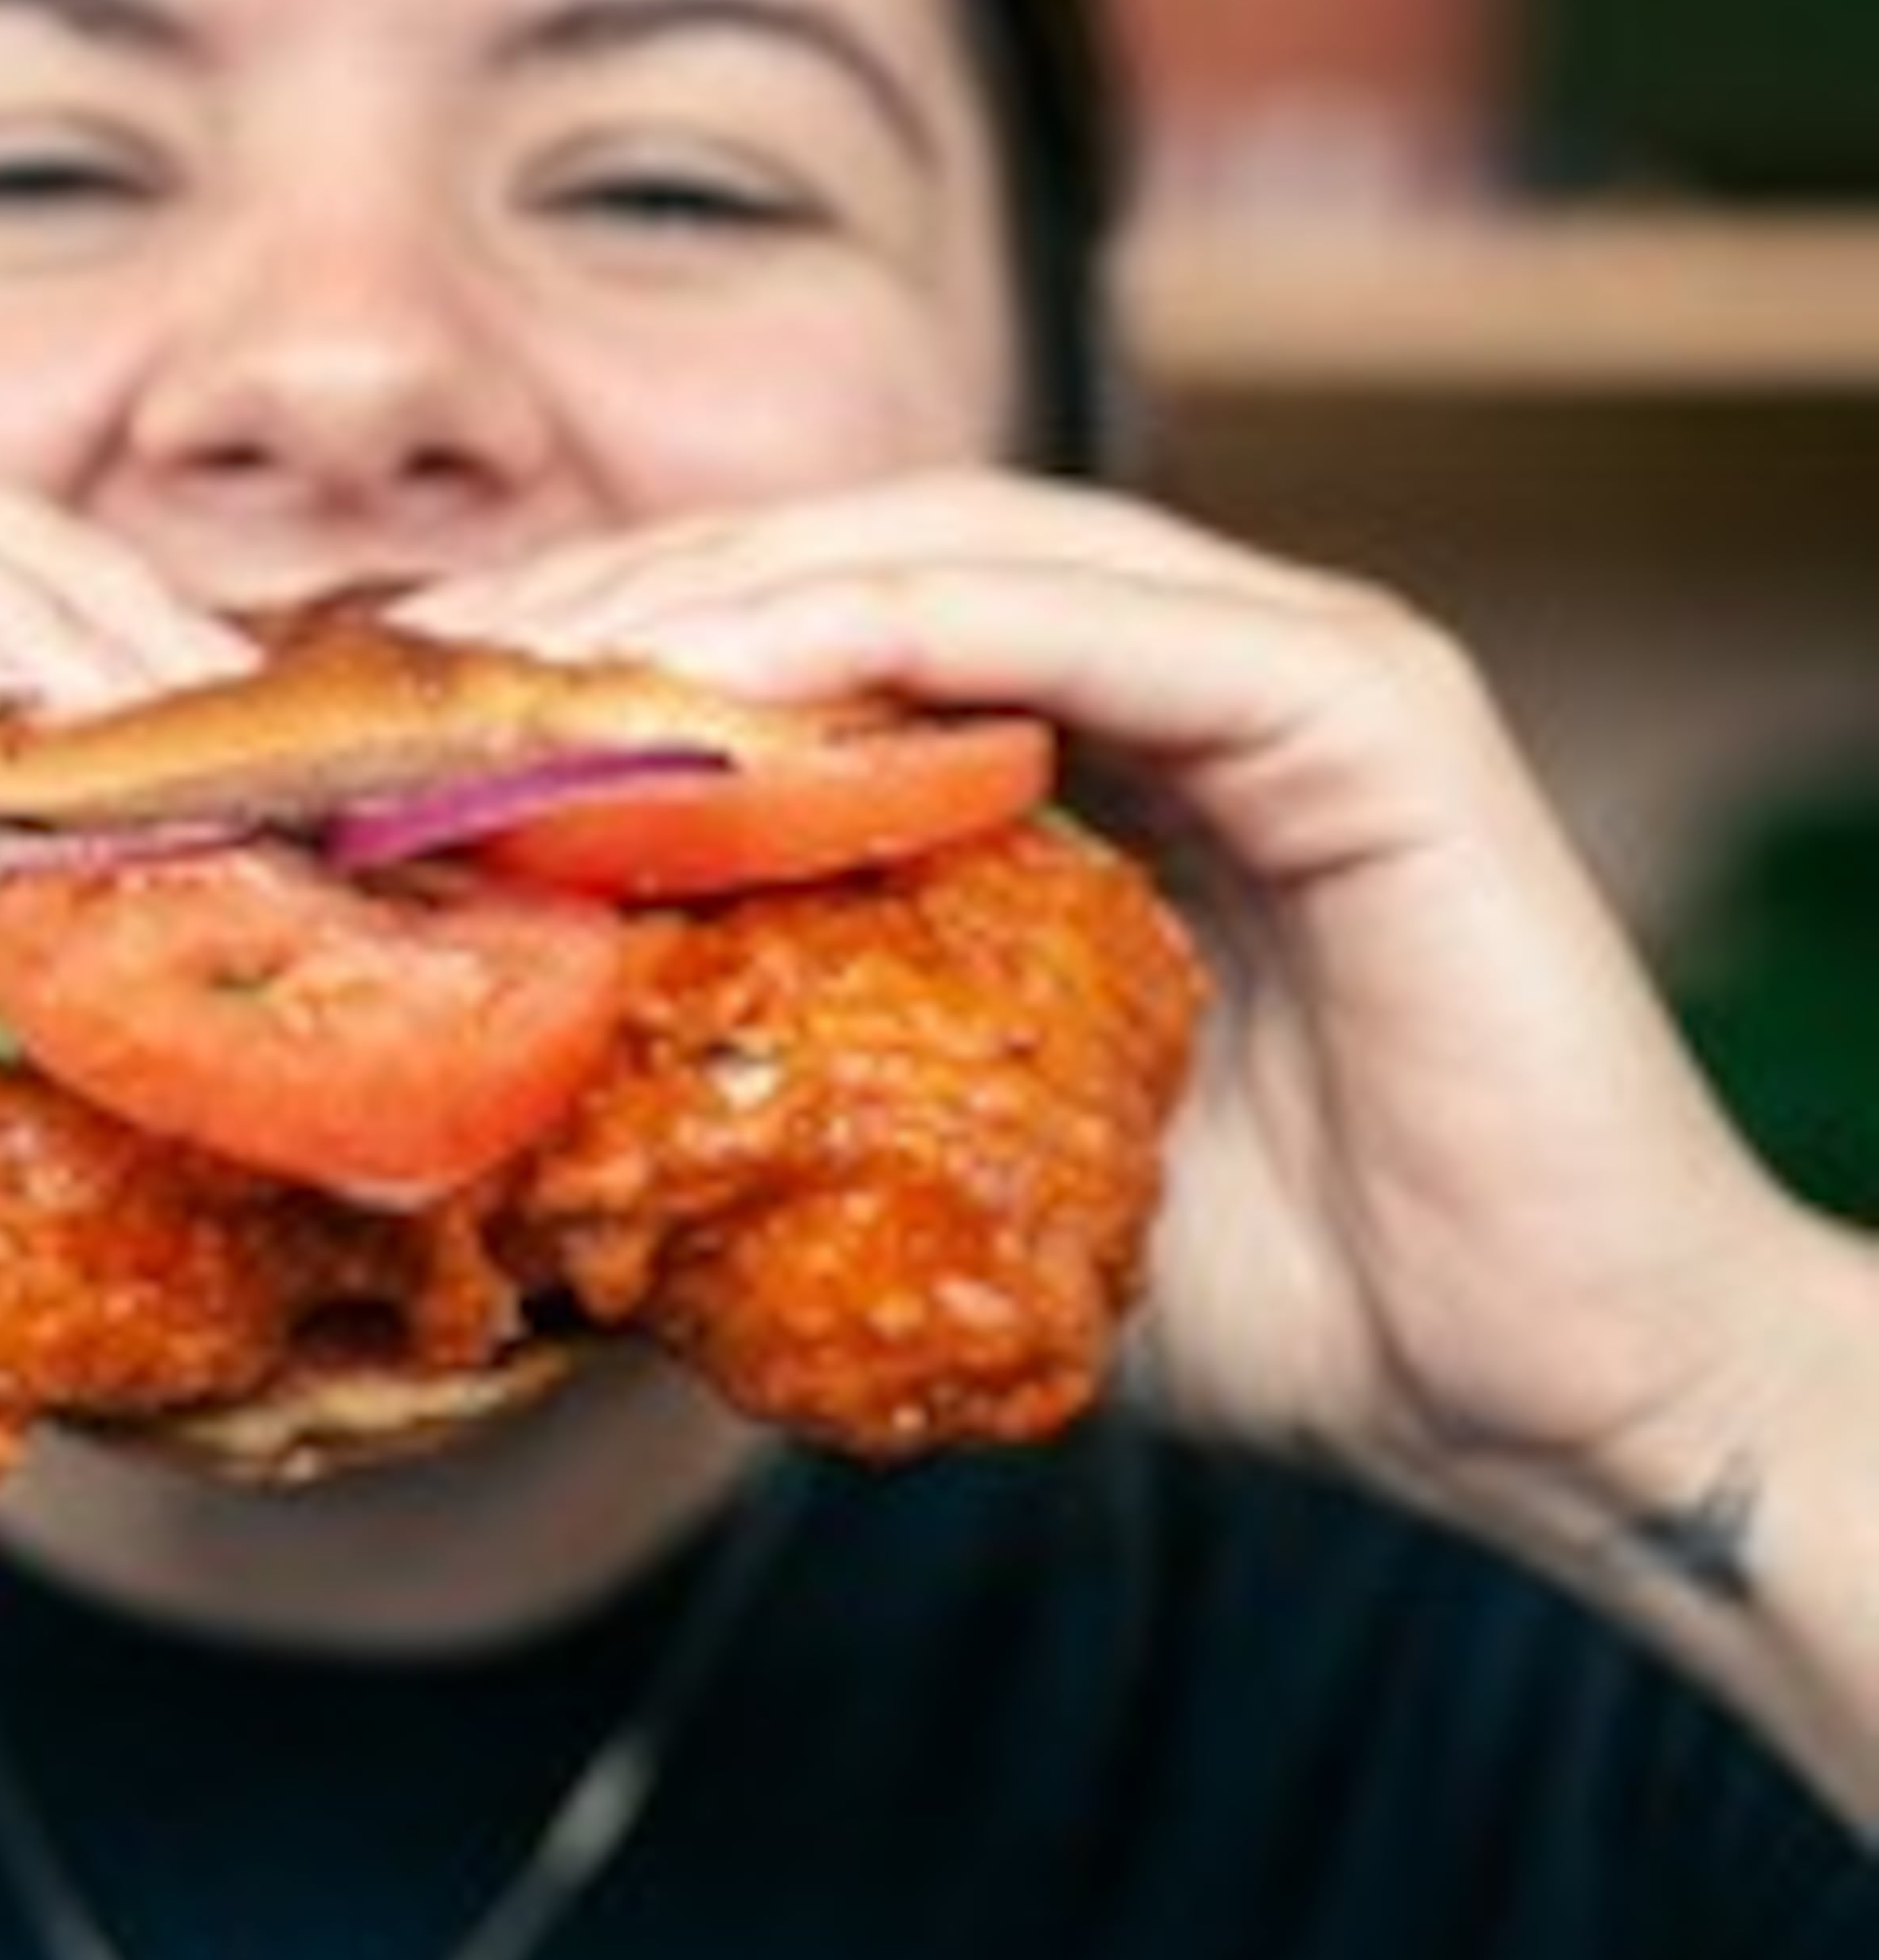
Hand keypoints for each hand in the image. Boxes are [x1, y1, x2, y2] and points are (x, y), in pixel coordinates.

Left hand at [415, 471, 1819, 1501]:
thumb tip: (558, 1120)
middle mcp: (1178, 665)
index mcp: (1088, 747)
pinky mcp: (1367, 707)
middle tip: (420, 657)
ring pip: (949, 554)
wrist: (1541, 1404)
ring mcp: (1279, 663)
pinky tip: (731, 683)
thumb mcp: (977, 1172)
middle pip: (848, 562)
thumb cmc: (1274, 1293)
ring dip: (725, 595)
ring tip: (538, 668)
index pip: (814, 640)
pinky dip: (900, 632)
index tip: (417, 715)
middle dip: (626, 597)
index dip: (612, 654)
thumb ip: (814, 1091)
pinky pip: (1091, 621)